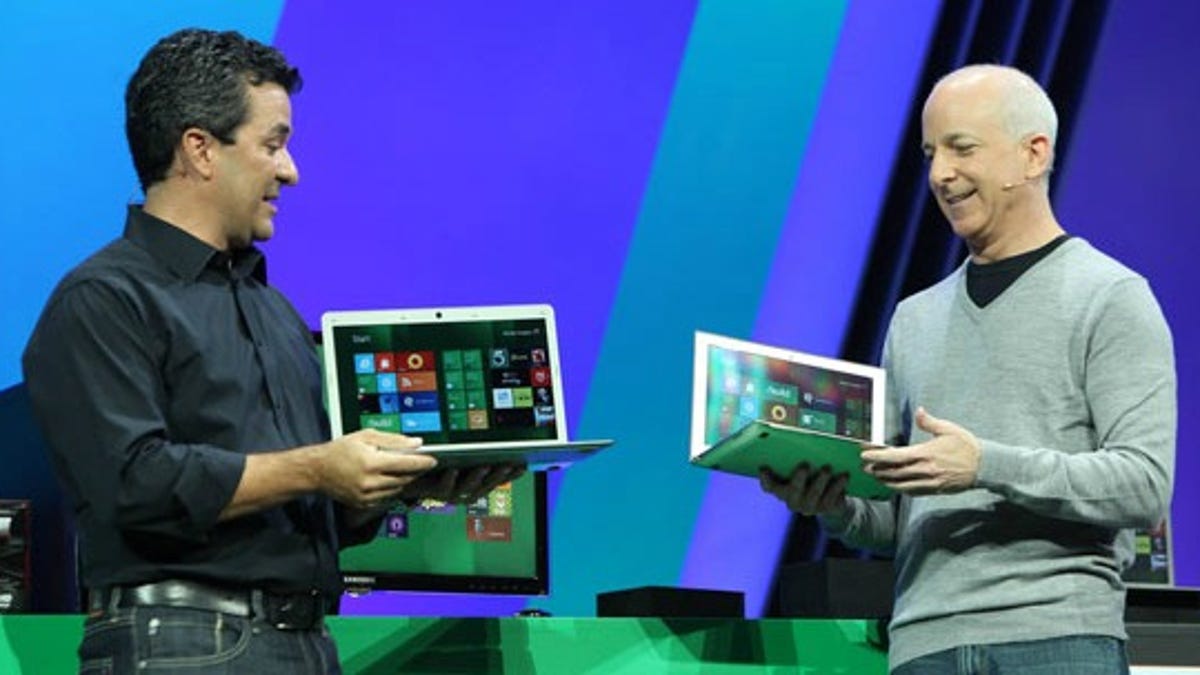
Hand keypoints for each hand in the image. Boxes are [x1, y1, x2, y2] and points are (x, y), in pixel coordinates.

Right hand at [315, 429, 437, 508]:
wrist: (317, 471)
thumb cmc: (340, 450)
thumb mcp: (365, 437)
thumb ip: (393, 440)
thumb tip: (416, 443)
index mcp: (371, 463)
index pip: (406, 464)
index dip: (423, 462)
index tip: (433, 460)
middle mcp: (370, 482)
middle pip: (404, 478)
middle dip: (415, 470)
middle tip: (421, 462)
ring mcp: (367, 496)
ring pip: (397, 488)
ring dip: (404, 479)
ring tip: (402, 468)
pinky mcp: (364, 504)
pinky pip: (387, 497)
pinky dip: (392, 488)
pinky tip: (388, 478)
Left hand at [402, 463, 526, 504]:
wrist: (409, 476)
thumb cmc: (438, 464)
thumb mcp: (460, 458)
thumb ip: (477, 456)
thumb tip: (498, 446)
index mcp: (475, 483)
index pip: (497, 479)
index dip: (511, 475)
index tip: (523, 465)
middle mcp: (466, 491)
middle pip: (486, 486)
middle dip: (498, 476)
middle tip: (509, 464)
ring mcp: (451, 493)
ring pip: (467, 490)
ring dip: (477, 479)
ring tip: (484, 466)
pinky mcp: (434, 492)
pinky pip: (443, 489)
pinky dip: (449, 481)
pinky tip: (452, 470)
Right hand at [759, 463, 848, 515]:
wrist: (833, 499)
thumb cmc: (811, 478)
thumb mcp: (801, 469)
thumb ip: (794, 461)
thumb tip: (794, 439)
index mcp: (782, 490)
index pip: (769, 487)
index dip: (765, 479)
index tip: (764, 468)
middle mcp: (793, 501)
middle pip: (792, 491)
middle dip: (798, 479)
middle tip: (805, 465)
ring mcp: (809, 507)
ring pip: (814, 494)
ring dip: (820, 480)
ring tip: (827, 468)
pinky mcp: (826, 510)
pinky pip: (832, 499)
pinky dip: (838, 486)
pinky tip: (844, 476)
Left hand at [860, 407, 979, 494]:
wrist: (985, 466)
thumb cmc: (966, 446)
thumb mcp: (949, 429)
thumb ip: (929, 422)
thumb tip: (919, 410)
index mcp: (926, 453)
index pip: (895, 456)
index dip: (878, 456)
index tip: (864, 453)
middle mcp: (925, 470)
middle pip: (894, 472)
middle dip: (877, 469)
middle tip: (864, 466)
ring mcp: (930, 482)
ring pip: (901, 485)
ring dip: (886, 481)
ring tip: (875, 475)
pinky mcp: (935, 490)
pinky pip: (913, 492)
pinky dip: (901, 489)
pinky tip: (894, 485)